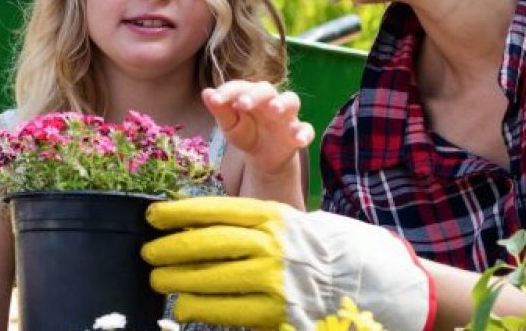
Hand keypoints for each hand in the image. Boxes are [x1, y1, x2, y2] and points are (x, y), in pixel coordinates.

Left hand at [143, 196, 432, 330]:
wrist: (377, 286)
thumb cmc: (331, 252)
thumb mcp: (297, 224)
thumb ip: (258, 225)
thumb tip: (207, 228)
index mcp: (277, 216)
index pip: (217, 210)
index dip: (180, 213)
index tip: (154, 216)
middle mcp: (272, 246)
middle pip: (206, 244)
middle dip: (170, 248)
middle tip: (149, 253)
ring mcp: (274, 282)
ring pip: (210, 279)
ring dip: (177, 279)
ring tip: (159, 279)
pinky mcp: (277, 314)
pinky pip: (227, 311)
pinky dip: (201, 307)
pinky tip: (185, 305)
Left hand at [202, 81, 314, 175]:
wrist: (264, 156)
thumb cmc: (246, 133)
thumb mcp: (230, 125)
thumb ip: (220, 110)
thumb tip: (206, 92)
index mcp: (251, 95)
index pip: (240, 87)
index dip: (228, 91)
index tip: (215, 100)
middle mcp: (270, 100)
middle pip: (267, 89)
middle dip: (256, 95)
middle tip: (243, 104)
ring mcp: (286, 115)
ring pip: (291, 100)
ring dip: (283, 103)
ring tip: (274, 109)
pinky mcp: (298, 131)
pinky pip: (307, 129)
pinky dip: (305, 133)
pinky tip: (298, 140)